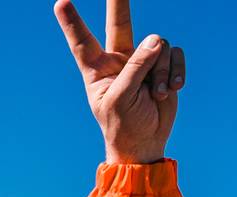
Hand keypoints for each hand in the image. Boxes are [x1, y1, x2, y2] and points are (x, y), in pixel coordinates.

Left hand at [56, 0, 183, 164]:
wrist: (145, 142)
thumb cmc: (123, 125)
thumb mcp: (121, 98)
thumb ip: (135, 67)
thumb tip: (156, 40)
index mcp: (97, 70)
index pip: (82, 41)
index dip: (72, 22)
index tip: (60, 2)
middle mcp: (119, 60)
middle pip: (120, 24)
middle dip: (119, 2)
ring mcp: (143, 60)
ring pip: (158, 45)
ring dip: (162, 70)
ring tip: (156, 93)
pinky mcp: (165, 65)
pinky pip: (175, 54)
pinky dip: (176, 71)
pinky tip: (171, 90)